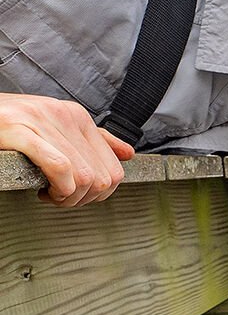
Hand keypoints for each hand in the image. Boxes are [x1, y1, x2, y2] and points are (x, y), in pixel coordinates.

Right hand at [0, 93, 133, 205]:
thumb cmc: (13, 126)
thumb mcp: (58, 129)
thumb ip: (95, 141)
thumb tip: (128, 154)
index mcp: (77, 116)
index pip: (113, 168)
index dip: (99, 194)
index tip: (78, 195)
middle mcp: (65, 116)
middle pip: (101, 178)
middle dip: (84, 199)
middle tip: (62, 198)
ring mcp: (43, 122)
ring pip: (83, 177)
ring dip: (68, 198)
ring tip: (51, 195)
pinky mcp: (21, 131)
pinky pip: (59, 167)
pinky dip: (57, 188)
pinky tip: (43, 190)